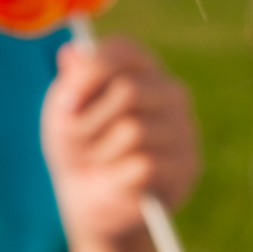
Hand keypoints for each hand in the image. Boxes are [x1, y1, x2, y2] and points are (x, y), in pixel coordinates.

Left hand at [41, 36, 199, 246]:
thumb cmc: (79, 147)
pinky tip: (118, 181)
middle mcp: (171, 93)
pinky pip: (143, 165)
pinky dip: (117, 177)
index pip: (123, 51)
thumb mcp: (65, 112)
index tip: (66, 104)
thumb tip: (72, 52)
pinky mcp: (187, 165)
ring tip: (100, 161)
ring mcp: (184, 129)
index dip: (90, 73)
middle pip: (128, 90)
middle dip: (90, 121)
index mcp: (142, 70)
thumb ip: (70, 82)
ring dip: (101, 152)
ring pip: (134, 131)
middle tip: (79, 140)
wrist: (90, 200)